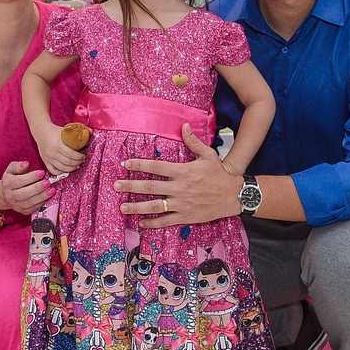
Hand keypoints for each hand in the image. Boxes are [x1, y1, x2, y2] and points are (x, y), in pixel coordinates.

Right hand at [0, 160, 53, 214]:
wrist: (5, 195)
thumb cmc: (11, 179)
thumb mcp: (11, 170)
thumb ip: (18, 166)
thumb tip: (26, 163)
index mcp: (8, 184)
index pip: (19, 181)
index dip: (31, 177)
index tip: (42, 172)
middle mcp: (11, 196)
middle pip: (24, 194)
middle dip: (37, 188)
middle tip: (48, 182)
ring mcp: (17, 205)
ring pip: (30, 203)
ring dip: (42, 197)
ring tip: (52, 190)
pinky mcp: (24, 211)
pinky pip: (34, 208)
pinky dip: (42, 203)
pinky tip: (49, 197)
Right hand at [35, 127, 85, 176]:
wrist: (41, 131)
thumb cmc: (55, 130)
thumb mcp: (66, 129)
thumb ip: (79, 131)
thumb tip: (91, 132)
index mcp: (58, 144)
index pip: (71, 155)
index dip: (79, 157)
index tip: (83, 156)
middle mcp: (52, 153)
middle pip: (68, 162)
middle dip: (77, 163)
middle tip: (82, 161)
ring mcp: (48, 158)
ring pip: (62, 168)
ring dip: (71, 168)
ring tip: (77, 165)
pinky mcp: (45, 161)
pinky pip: (53, 171)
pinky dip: (61, 172)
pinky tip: (67, 169)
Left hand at [114, 124, 240, 227]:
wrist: (234, 195)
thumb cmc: (220, 174)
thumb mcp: (208, 155)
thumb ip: (193, 142)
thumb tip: (184, 126)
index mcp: (183, 171)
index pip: (156, 167)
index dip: (139, 165)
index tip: (125, 164)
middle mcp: (179, 188)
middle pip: (150, 186)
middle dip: (130, 185)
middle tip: (115, 185)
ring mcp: (182, 204)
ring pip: (155, 206)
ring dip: (137, 206)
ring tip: (122, 206)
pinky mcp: (186, 216)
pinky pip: (166, 220)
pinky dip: (153, 222)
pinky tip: (141, 223)